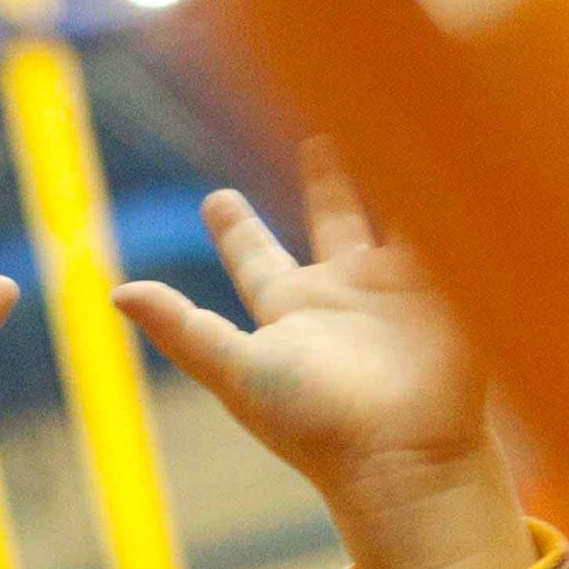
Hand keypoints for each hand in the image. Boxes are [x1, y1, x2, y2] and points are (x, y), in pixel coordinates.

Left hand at [114, 144, 530, 568]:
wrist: (403, 453)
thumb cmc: (314, 423)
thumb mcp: (238, 374)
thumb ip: (183, 330)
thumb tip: (117, 292)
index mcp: (290, 311)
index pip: (255, 257)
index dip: (235, 229)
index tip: (215, 199)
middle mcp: (344, 294)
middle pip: (330, 220)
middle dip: (325, 180)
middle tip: (317, 136)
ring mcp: (400, 287)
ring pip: (392, 208)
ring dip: (390, 165)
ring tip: (387, 115)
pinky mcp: (451, 283)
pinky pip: (442, 218)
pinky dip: (446, 178)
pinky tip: (449, 132)